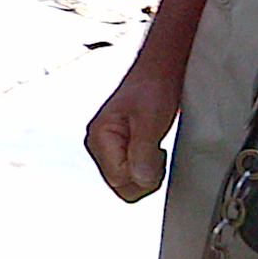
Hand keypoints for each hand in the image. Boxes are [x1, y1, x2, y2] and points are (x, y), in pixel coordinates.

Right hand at [86, 55, 184, 201]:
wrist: (159, 72)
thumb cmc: (153, 89)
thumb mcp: (150, 122)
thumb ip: (142, 154)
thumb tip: (141, 181)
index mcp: (99, 138)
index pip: (120, 181)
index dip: (145, 174)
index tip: (157, 153)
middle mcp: (98, 144)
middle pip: (121, 186)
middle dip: (145, 176)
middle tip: (157, 151)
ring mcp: (107, 146)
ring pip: (128, 182)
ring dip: (147, 171)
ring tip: (155, 148)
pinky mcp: (119, 146)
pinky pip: (132, 172)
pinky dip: (147, 166)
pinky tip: (153, 149)